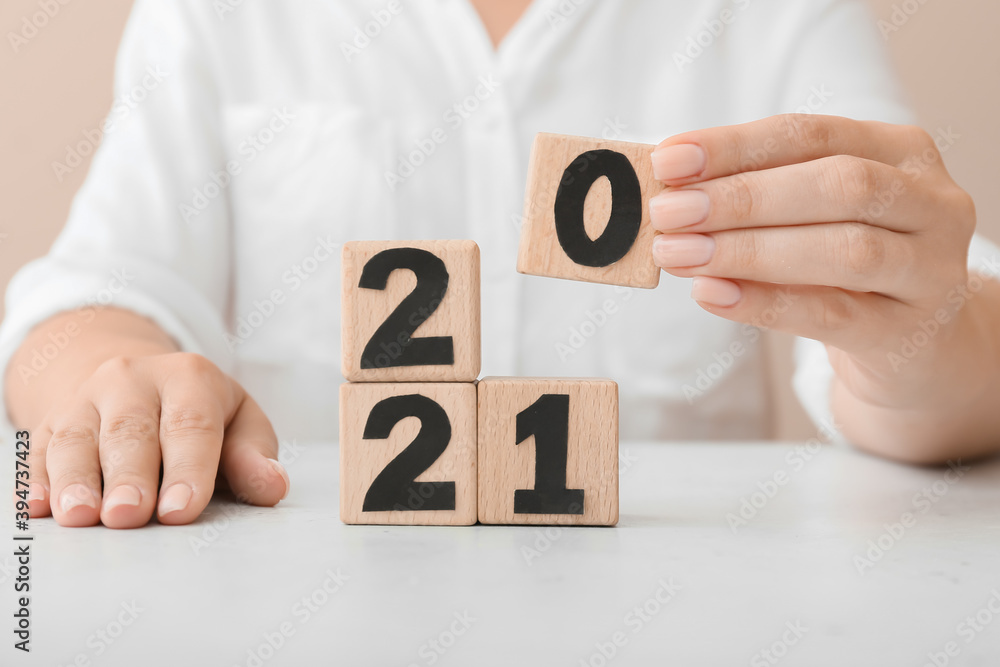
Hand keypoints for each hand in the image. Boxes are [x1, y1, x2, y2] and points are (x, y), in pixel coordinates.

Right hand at [26, 353, 288, 527]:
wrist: (137, 382)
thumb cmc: (200, 416)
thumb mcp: (239, 423)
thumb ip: (253, 456)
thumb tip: (273, 486)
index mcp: (189, 377)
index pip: (191, 424)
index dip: (188, 468)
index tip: (182, 511)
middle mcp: (132, 379)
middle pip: (130, 430)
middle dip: (130, 476)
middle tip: (130, 516)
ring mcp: (86, 399)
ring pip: (76, 438)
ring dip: (77, 479)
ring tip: (81, 516)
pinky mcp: (51, 423)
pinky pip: (37, 451)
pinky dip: (37, 480)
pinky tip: (37, 506)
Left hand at [647, 114, 983, 409]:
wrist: (916, 343)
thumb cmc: (848, 265)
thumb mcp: (813, 215)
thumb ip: (756, 196)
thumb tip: (669, 188)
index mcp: (901, 151)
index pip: (811, 134)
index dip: (735, 145)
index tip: (667, 160)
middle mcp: (931, 202)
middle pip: (837, 185)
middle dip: (742, 197)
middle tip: (668, 212)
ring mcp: (930, 269)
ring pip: (844, 251)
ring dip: (749, 250)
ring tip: (679, 253)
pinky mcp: (908, 332)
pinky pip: (833, 315)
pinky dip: (765, 304)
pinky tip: (712, 294)